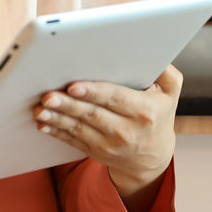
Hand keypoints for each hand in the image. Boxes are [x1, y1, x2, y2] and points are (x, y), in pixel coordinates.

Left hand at [34, 66, 181, 211]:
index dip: (94, 92)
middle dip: (68, 105)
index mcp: (143, 111)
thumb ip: (166, 72)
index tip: (74, 86)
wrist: (153, 157)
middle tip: (48, 95)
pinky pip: (72, 140)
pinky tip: (43, 124)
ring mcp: (109, 144)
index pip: (115, 98)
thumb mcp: (171, 93)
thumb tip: (154, 54)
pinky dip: (56, 132)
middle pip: (92, 114)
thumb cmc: (158, 116)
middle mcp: (126, 130)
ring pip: (78, 128)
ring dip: (57, 119)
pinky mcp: (95, 151)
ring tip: (40, 109)